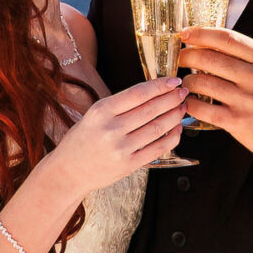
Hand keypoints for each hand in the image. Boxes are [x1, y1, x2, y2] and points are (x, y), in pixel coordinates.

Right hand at [51, 76, 186, 193]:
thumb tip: (154, 93)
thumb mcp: (94, 115)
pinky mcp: (129, 165)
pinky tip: (177, 129)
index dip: (160, 85)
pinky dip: (171, 137)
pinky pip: (157, 148)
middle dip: (172, 98)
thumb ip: (120, 105)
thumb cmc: (82, 140)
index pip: (139, 93)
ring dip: (174, 116)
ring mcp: (121, 148)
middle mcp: (111, 128)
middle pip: (151, 109)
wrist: (69, 171)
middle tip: (183, 92)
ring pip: (157, 128)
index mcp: (101, 111)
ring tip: (182, 108)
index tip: (174, 81)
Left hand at [178, 28, 252, 170]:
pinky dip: (190, 104)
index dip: (201, 33)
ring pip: (202, 82)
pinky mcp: (238, 122)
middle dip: (187, 55)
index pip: (227, 38)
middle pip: (209, 58)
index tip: (185, 33)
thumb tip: (212, 44)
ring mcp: (247, 100)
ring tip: (185, 82)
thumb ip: (249, 58)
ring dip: (186, 81)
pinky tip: (189, 103)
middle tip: (179, 58)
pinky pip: (202, 109)